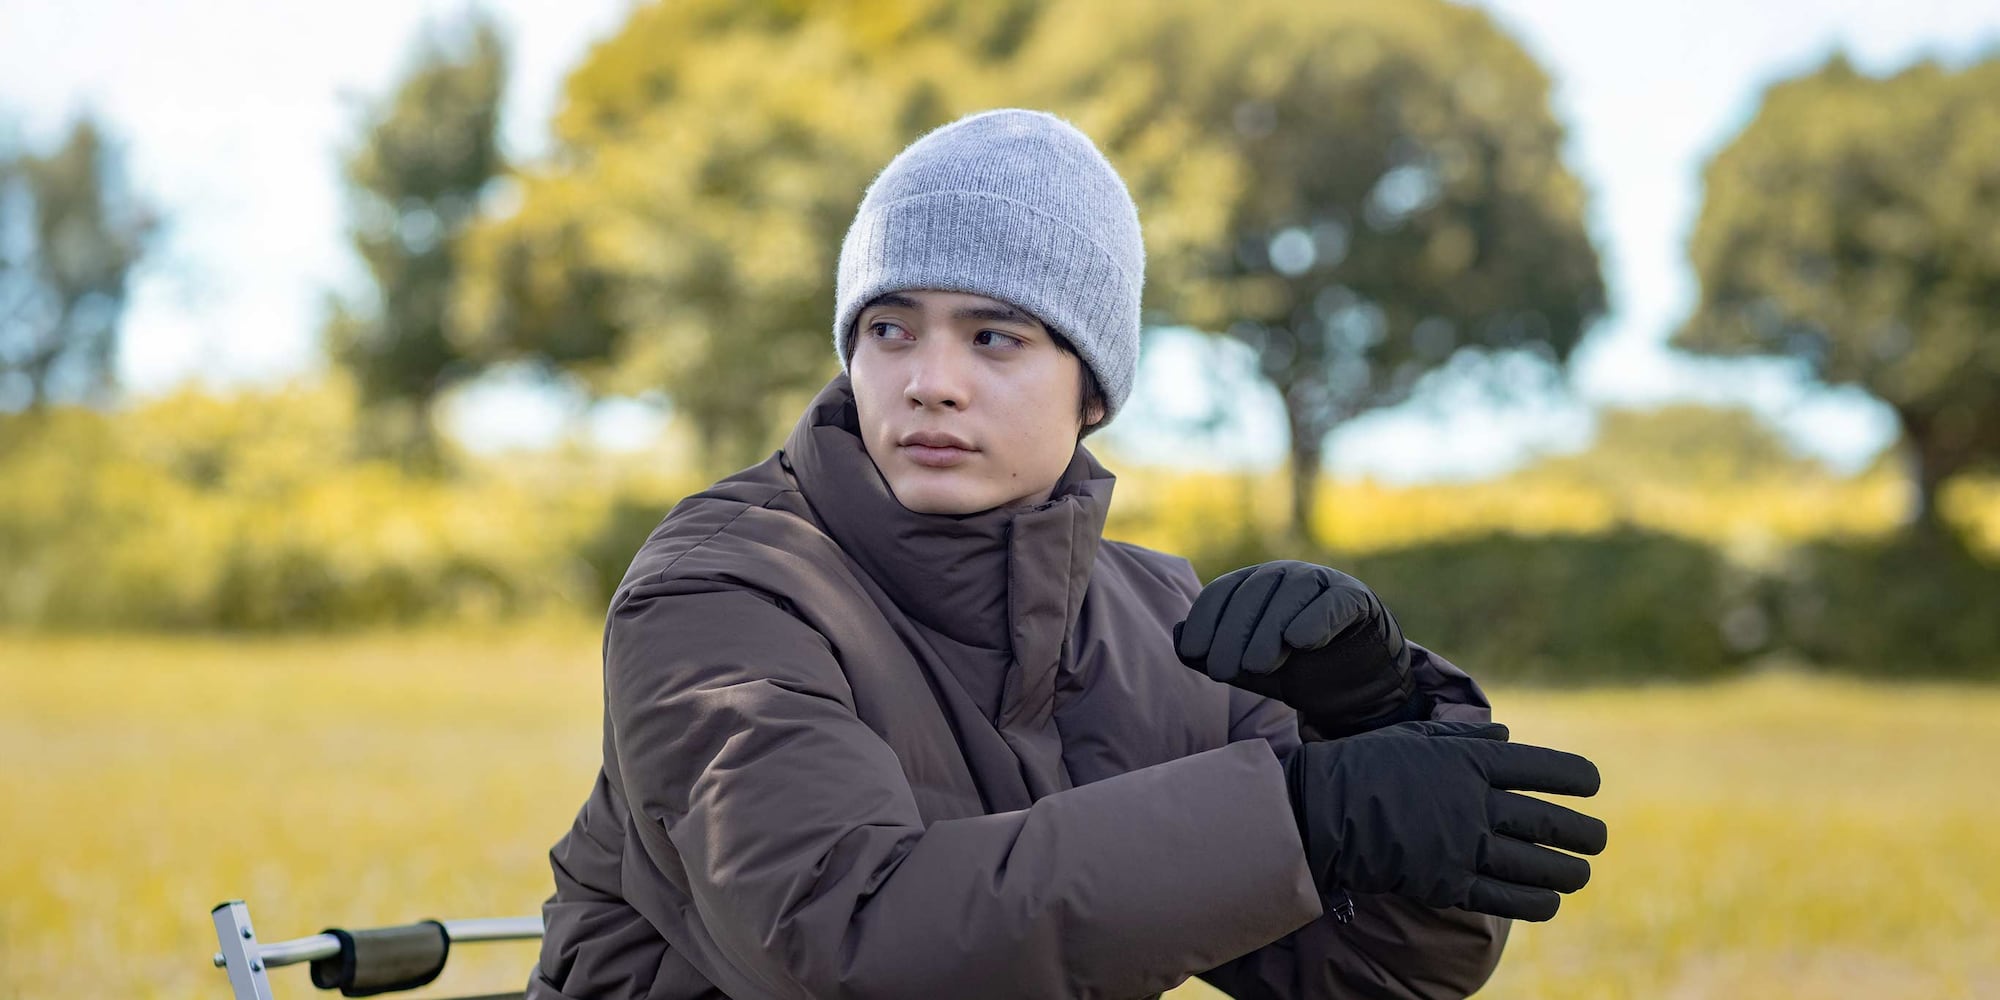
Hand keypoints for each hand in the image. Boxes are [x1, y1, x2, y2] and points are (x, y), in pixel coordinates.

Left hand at [1174, 560, 1420, 735]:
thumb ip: (1213, 656)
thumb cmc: (1295, 671)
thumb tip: (1178, 639)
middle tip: (1223, 671)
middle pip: (1252, 594)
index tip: (1195, 652)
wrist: (1355, 686)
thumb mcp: (1248, 670)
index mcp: (1253, 586)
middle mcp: (1284, 576)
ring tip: (1258, 665)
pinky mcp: (1355, 598)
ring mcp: (1321, 582)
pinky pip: (1333, 601)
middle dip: (1233, 633)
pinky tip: (1301, 641)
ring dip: (1270, 629)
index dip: (1204, 621)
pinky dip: (1316, 618)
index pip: (1222, 592)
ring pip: (1290, 595)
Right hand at [1279, 719, 1606, 921]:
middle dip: (1583, 833)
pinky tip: (1550, 901)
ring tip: (1581, 873)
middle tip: (1599, 839)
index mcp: (1469, 762)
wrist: (1321, 810)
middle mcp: (1475, 804)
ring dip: (1567, 871)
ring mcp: (1463, 847)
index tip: (1592, 783)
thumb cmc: (1365, 766)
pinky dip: (1536, 902)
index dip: (1575, 776)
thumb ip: (1467, 740)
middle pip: (1548, 822)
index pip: (1541, 768)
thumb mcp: (1415, 736)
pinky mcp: (1448, 883)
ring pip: (1536, 865)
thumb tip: (1508, 738)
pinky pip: (1506, 898)